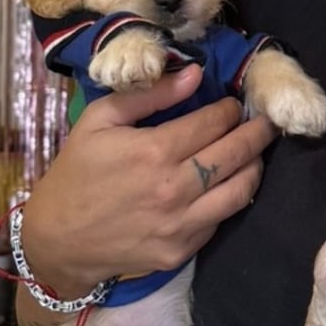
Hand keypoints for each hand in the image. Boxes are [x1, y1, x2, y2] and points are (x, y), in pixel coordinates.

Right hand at [19, 65, 274, 297]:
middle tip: (268, 120)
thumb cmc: (77, 172)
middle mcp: (174, 189)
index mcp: (154, 152)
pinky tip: (230, 183)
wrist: (57, 240)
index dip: (230, 109)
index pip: (214, 122)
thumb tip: (194, 74)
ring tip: (257, 151)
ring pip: (241, 190)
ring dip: (255, 166)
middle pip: (236, 153)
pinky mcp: (182, 250)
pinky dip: (231, 198)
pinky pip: (221, 219)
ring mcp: (181, 224)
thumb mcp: (99, 120)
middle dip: (258, 131)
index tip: (234, 103)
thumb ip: (149, 94)